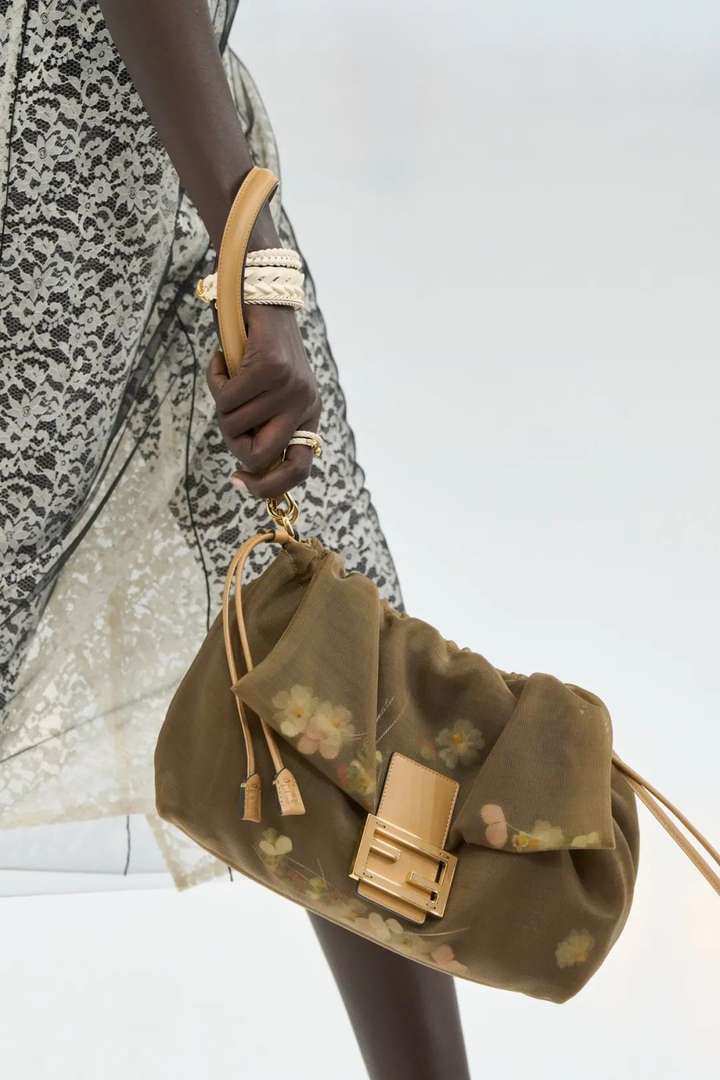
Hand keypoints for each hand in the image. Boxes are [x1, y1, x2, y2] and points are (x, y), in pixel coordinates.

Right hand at [206, 303, 321, 499]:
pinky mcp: (271, 368)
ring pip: (235, 424)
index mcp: (309, 417)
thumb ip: (264, 427)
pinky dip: (215, 379)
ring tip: (228, 377)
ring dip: (221, 403)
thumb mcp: (270, 395)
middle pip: (259, 456)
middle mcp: (305, 405)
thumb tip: (247, 467)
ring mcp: (290, 388)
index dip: (267, 486)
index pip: (298, 470)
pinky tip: (222, 360)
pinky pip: (226, 396)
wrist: (265, 297)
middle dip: (233, 443)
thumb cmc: (261, 352)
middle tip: (228, 420)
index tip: (238, 481)